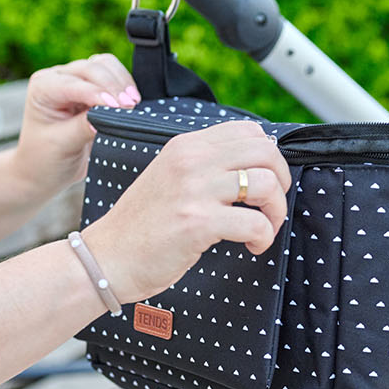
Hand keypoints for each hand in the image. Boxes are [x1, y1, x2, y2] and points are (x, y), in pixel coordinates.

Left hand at [13, 54, 141, 198]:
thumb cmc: (45, 157)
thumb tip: (108, 115)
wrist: (45, 170)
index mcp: (42, 88)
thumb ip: (82, 127)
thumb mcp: (61, 145)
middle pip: (91, 68)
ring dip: (122, 82)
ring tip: (133, 103)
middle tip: (130, 107)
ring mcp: (78, 80)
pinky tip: (132, 102)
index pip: (73, 84)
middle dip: (112, 86)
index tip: (117, 108)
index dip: (96, 93)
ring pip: (106, 65)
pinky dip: (126, 84)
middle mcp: (59, 78)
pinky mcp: (95, 87)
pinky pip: (115, 74)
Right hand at [81, 121, 291, 302]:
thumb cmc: (143, 225)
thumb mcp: (171, 177)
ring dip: (276, 211)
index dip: (270, 157)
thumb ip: (205, 166)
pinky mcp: (198, 222)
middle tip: (271, 206)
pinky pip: (256, 223)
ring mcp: (194, 190)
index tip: (266, 182)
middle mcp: (191, 160)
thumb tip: (257, 168)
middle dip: (281, 181)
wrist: (107, 257)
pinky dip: (264, 237)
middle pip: (265, 151)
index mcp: (186, 145)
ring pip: (266, 184)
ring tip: (264, 228)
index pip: (249, 131)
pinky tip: (253, 245)